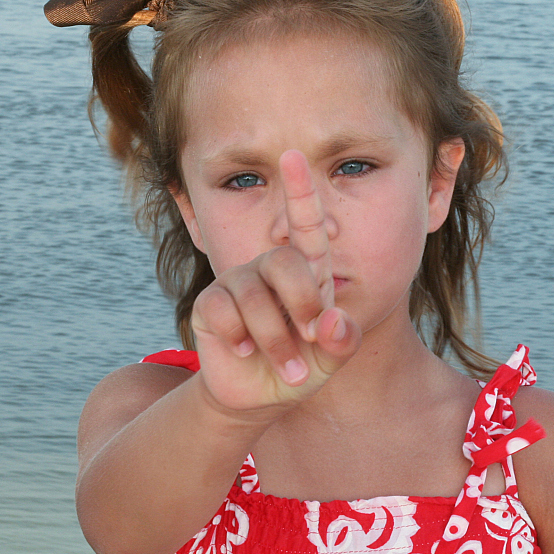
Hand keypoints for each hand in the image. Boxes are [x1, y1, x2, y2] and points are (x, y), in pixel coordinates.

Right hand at [190, 150, 360, 417]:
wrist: (260, 396)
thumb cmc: (303, 365)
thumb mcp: (333, 359)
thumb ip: (343, 341)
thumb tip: (331, 321)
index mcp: (307, 271)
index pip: (305, 225)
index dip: (300, 191)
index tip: (293, 156)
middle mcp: (271, 267)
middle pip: (283, 260)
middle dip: (301, 302)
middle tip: (311, 338)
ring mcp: (238, 282)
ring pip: (253, 295)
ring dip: (275, 339)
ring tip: (288, 368)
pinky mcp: (210, 304)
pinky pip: (222, 311)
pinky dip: (239, 338)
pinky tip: (244, 352)